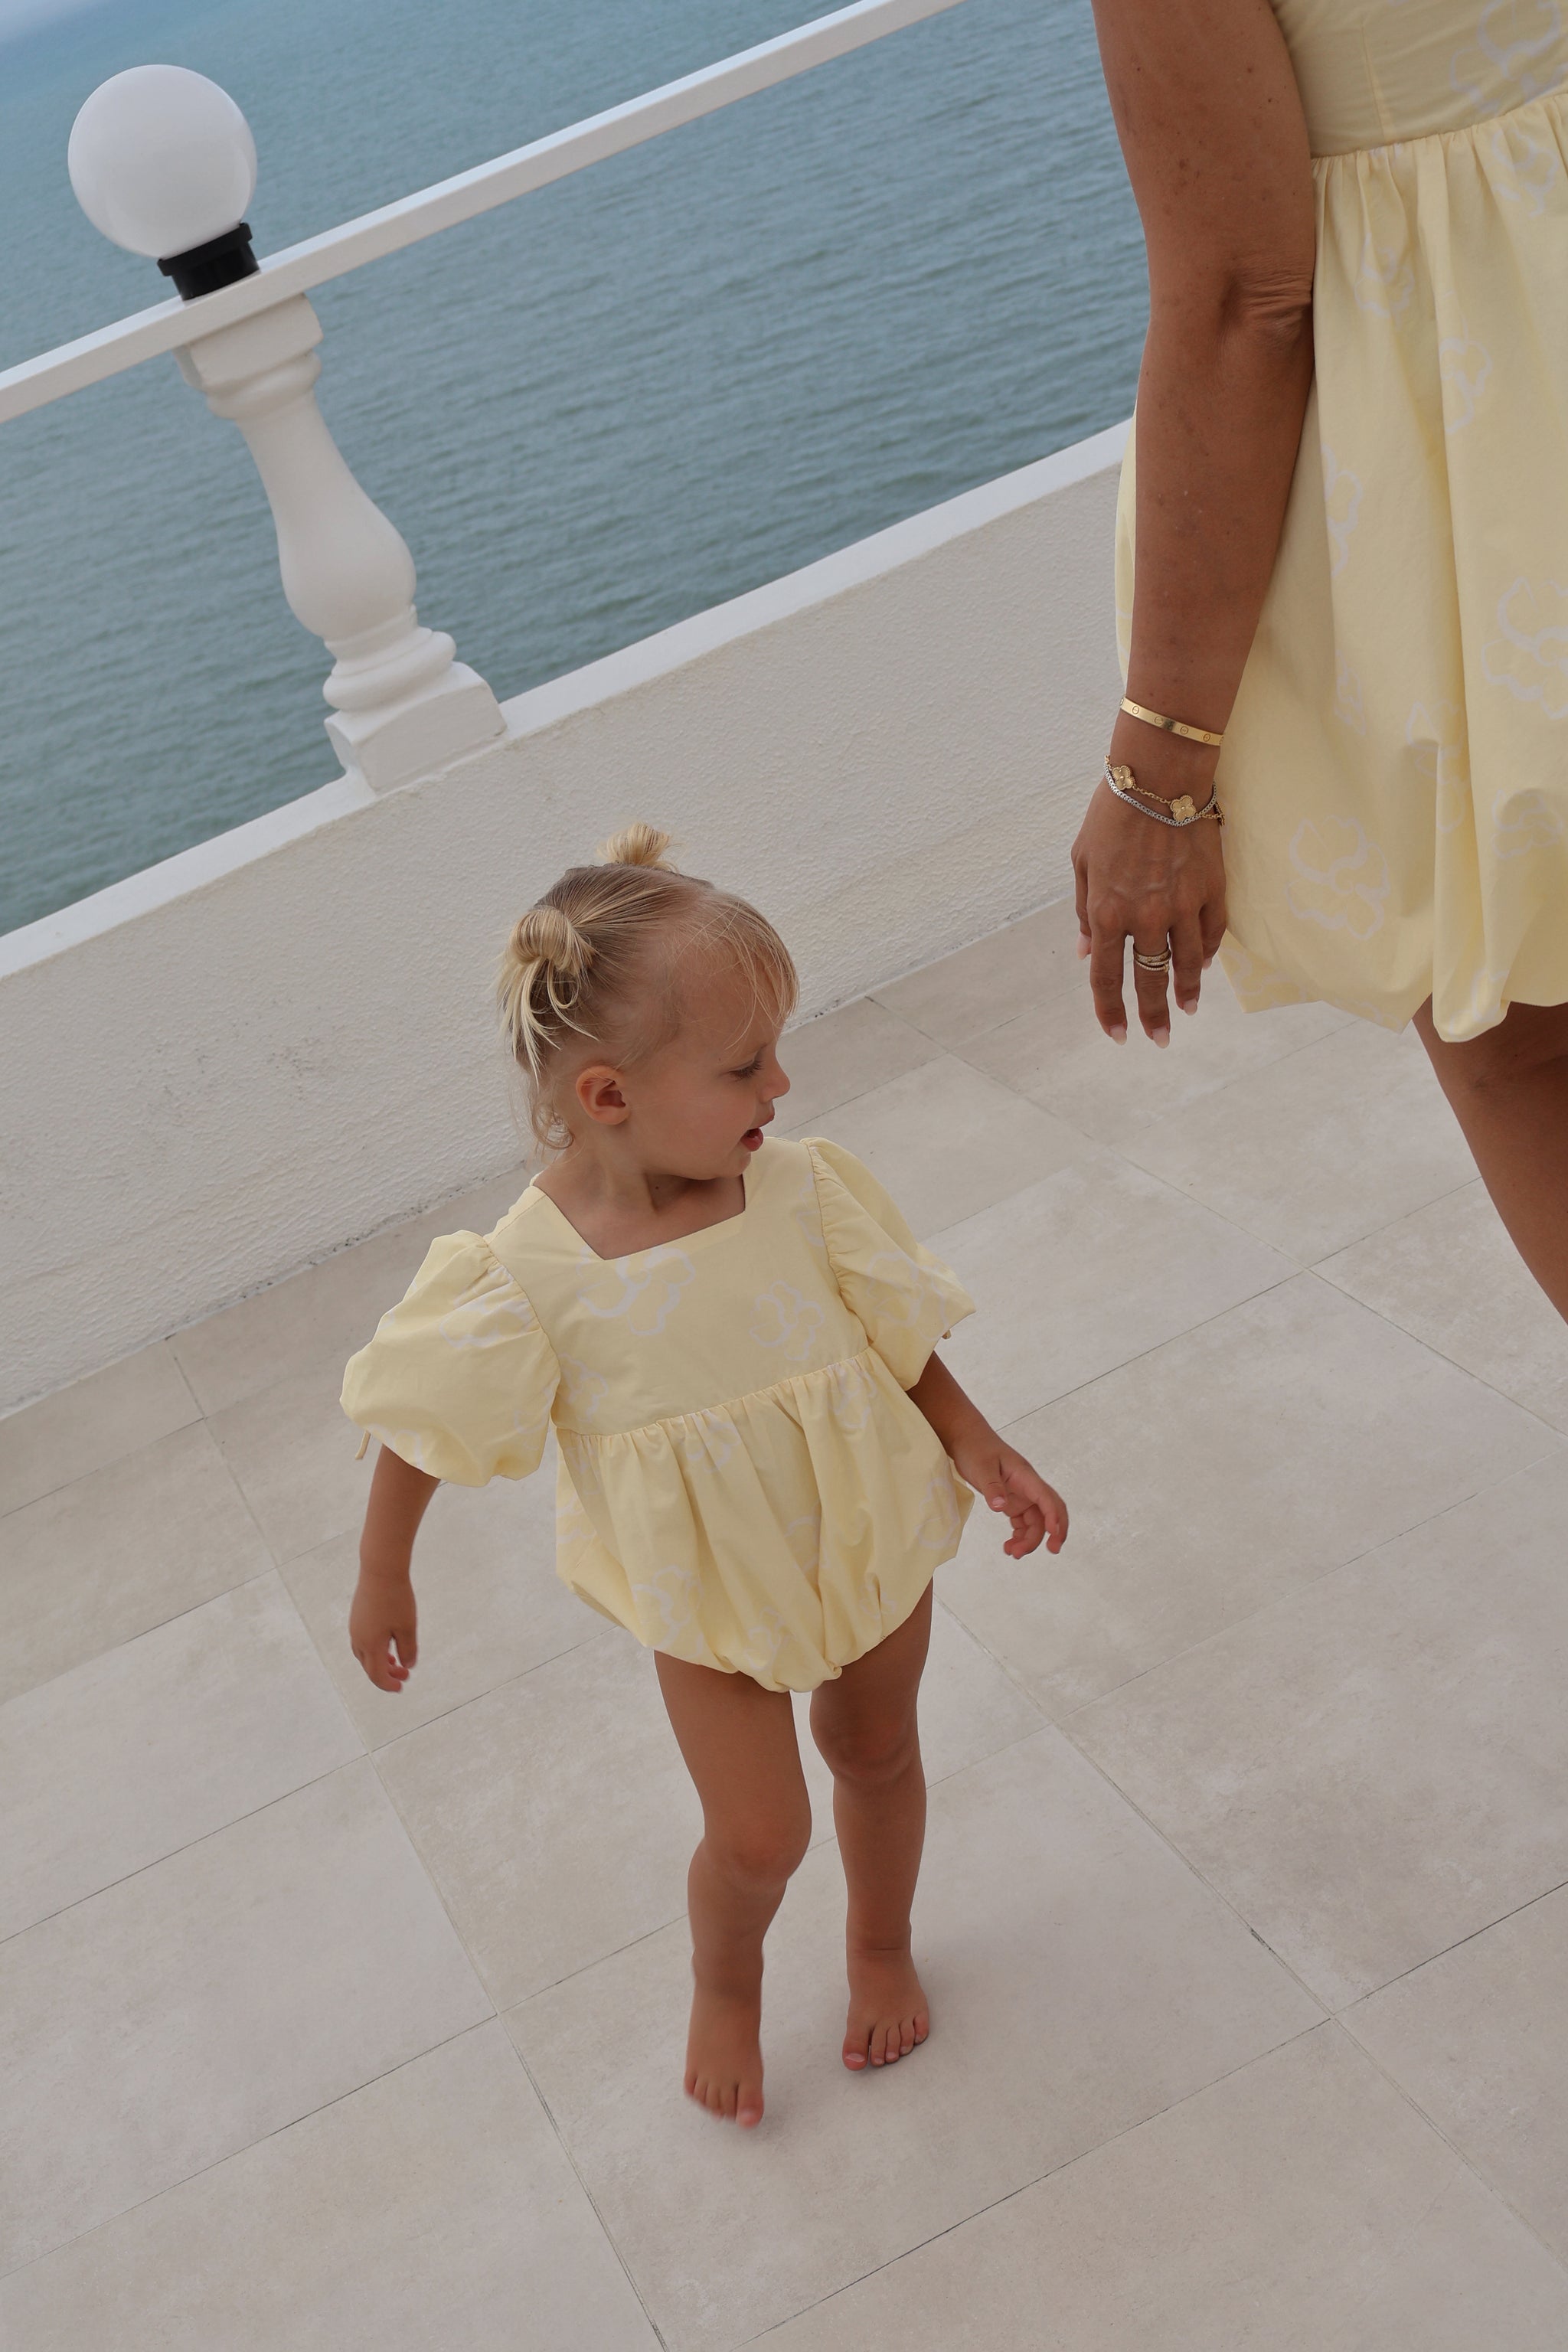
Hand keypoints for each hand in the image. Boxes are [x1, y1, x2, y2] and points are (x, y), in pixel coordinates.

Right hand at [349, 1566, 417, 1692]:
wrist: (380, 1569)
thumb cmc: (396, 1598)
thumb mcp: (408, 1626)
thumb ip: (408, 1649)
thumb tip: (407, 1665)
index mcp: (370, 1645)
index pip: (377, 1675)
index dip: (388, 1684)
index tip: (401, 1687)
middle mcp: (358, 1639)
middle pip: (369, 1667)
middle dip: (386, 1674)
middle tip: (405, 1675)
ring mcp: (355, 1627)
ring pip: (364, 1654)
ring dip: (380, 1662)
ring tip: (395, 1661)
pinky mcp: (357, 1616)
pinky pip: (363, 1641)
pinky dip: (375, 1649)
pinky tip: (387, 1642)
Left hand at [951, 1432, 1067, 1558]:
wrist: (967, 1439)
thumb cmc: (975, 1449)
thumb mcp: (981, 1468)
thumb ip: (992, 1488)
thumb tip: (1001, 1508)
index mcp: (1025, 1476)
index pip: (1046, 1498)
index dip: (1054, 1517)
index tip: (1053, 1536)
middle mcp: (1028, 1487)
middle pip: (1050, 1512)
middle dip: (1055, 1532)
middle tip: (1052, 1551)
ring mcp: (1022, 1495)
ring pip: (1036, 1521)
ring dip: (1030, 1539)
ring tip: (1012, 1553)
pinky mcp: (1013, 1501)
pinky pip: (1023, 1522)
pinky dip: (1020, 1536)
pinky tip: (1009, 1545)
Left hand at [1071, 768, 1226, 1043]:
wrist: (1159, 775)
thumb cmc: (1111, 815)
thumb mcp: (1082, 863)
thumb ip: (1086, 913)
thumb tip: (1087, 953)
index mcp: (1107, 913)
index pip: (1107, 978)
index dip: (1110, 1012)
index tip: (1118, 1035)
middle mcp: (1146, 917)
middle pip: (1150, 980)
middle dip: (1153, 1016)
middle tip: (1159, 1040)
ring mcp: (1183, 905)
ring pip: (1187, 964)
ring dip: (1186, 992)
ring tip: (1186, 1011)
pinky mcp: (1212, 889)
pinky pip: (1212, 934)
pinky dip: (1207, 954)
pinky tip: (1202, 968)